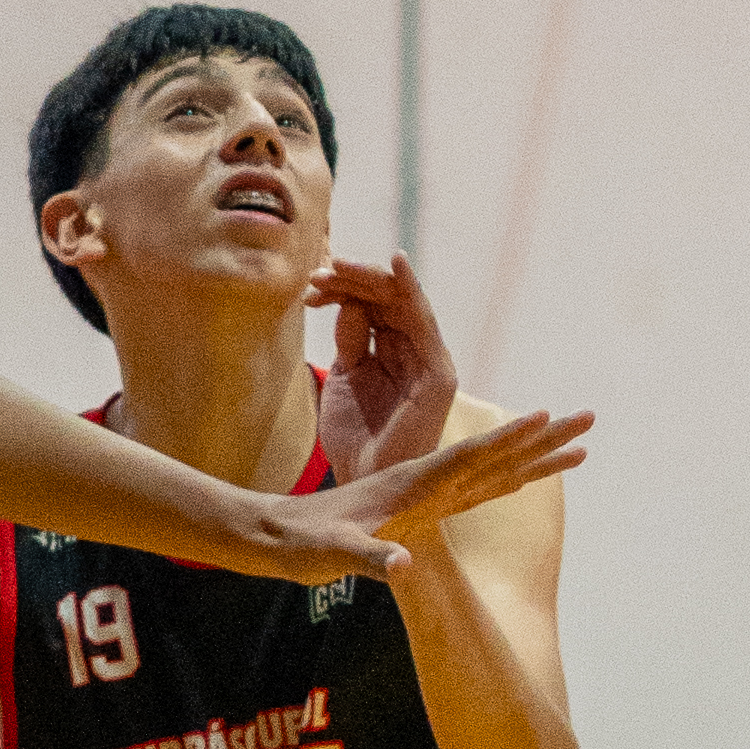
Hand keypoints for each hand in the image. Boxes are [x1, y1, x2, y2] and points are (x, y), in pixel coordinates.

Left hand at [266, 403, 590, 580]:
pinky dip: (505, 477)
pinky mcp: (420, 504)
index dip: (508, 440)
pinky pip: (475, 486)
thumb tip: (404, 566)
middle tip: (590, 417)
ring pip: (493, 467)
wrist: (275, 533)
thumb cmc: (303, 544)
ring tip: (577, 445)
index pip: (469, 457)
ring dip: (535, 454)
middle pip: (496, 452)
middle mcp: (425, 479)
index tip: (547, 417)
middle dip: (545, 438)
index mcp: (412, 484)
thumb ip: (369, 558)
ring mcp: (426, 491)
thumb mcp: (333, 554)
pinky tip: (522, 475)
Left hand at [314, 250, 461, 491]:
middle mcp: (415, 352)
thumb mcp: (344, 378)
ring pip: (404, 301)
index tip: (310, 287)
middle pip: (390, 297)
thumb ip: (350, 340)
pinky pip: (425, 322)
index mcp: (393, 353)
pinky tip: (396, 264)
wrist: (363, 485)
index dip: (344, 289)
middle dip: (354, 279)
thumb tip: (346, 301)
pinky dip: (413, 289)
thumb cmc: (355, 438)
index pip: (374, 305)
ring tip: (337, 267)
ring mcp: (430, 361)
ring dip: (370, 278)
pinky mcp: (438, 374)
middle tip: (320, 272)